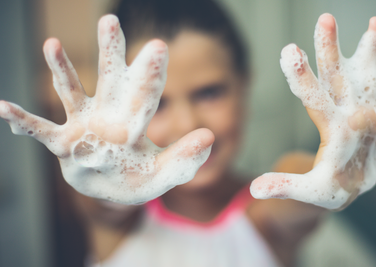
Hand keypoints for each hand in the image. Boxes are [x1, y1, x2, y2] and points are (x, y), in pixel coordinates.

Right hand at [0, 15, 213, 203]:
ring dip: (62, 70)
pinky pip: (41, 131)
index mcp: (136, 121)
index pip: (146, 94)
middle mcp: (109, 115)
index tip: (158, 46)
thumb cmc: (140, 178)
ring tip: (52, 43)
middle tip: (110, 21)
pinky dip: (24, 121)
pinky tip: (4, 108)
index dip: (151, 72)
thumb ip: (186, 157)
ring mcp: (84, 126)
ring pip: (72, 92)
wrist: (114, 191)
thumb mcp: (166, 173)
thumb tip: (210, 135)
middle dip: (110, 52)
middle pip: (110, 79)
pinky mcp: (64, 143)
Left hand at [251, 14, 375, 209]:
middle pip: (335, 76)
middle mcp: (346, 111)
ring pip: (369, 76)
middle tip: (325, 19)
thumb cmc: (324, 188)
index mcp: (328, 125)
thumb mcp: (306, 190)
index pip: (312, 97)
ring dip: (373, 51)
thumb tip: (255, 189)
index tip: (288, 51)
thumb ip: (285, 185)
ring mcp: (369, 112)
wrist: (346, 188)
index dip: (302, 76)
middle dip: (330, 49)